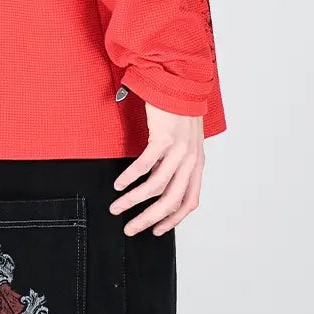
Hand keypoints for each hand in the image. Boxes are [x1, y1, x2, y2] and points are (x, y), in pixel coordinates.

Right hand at [109, 103, 204, 234]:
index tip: (156, 230)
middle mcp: (191, 160)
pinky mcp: (164, 137)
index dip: (173, 220)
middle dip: (148, 219)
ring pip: (155, 187)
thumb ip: (177, 163)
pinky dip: (130, 177)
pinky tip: (119, 184)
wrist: (179, 82)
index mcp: (197, 165)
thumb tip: (159, 185)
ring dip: (133, 201)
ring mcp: (179, 150)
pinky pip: (145, 165)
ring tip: (117, 206)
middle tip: (130, 228)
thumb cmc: (179, 112)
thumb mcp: (186, 142)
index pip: (189, 201)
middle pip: (170, 200)